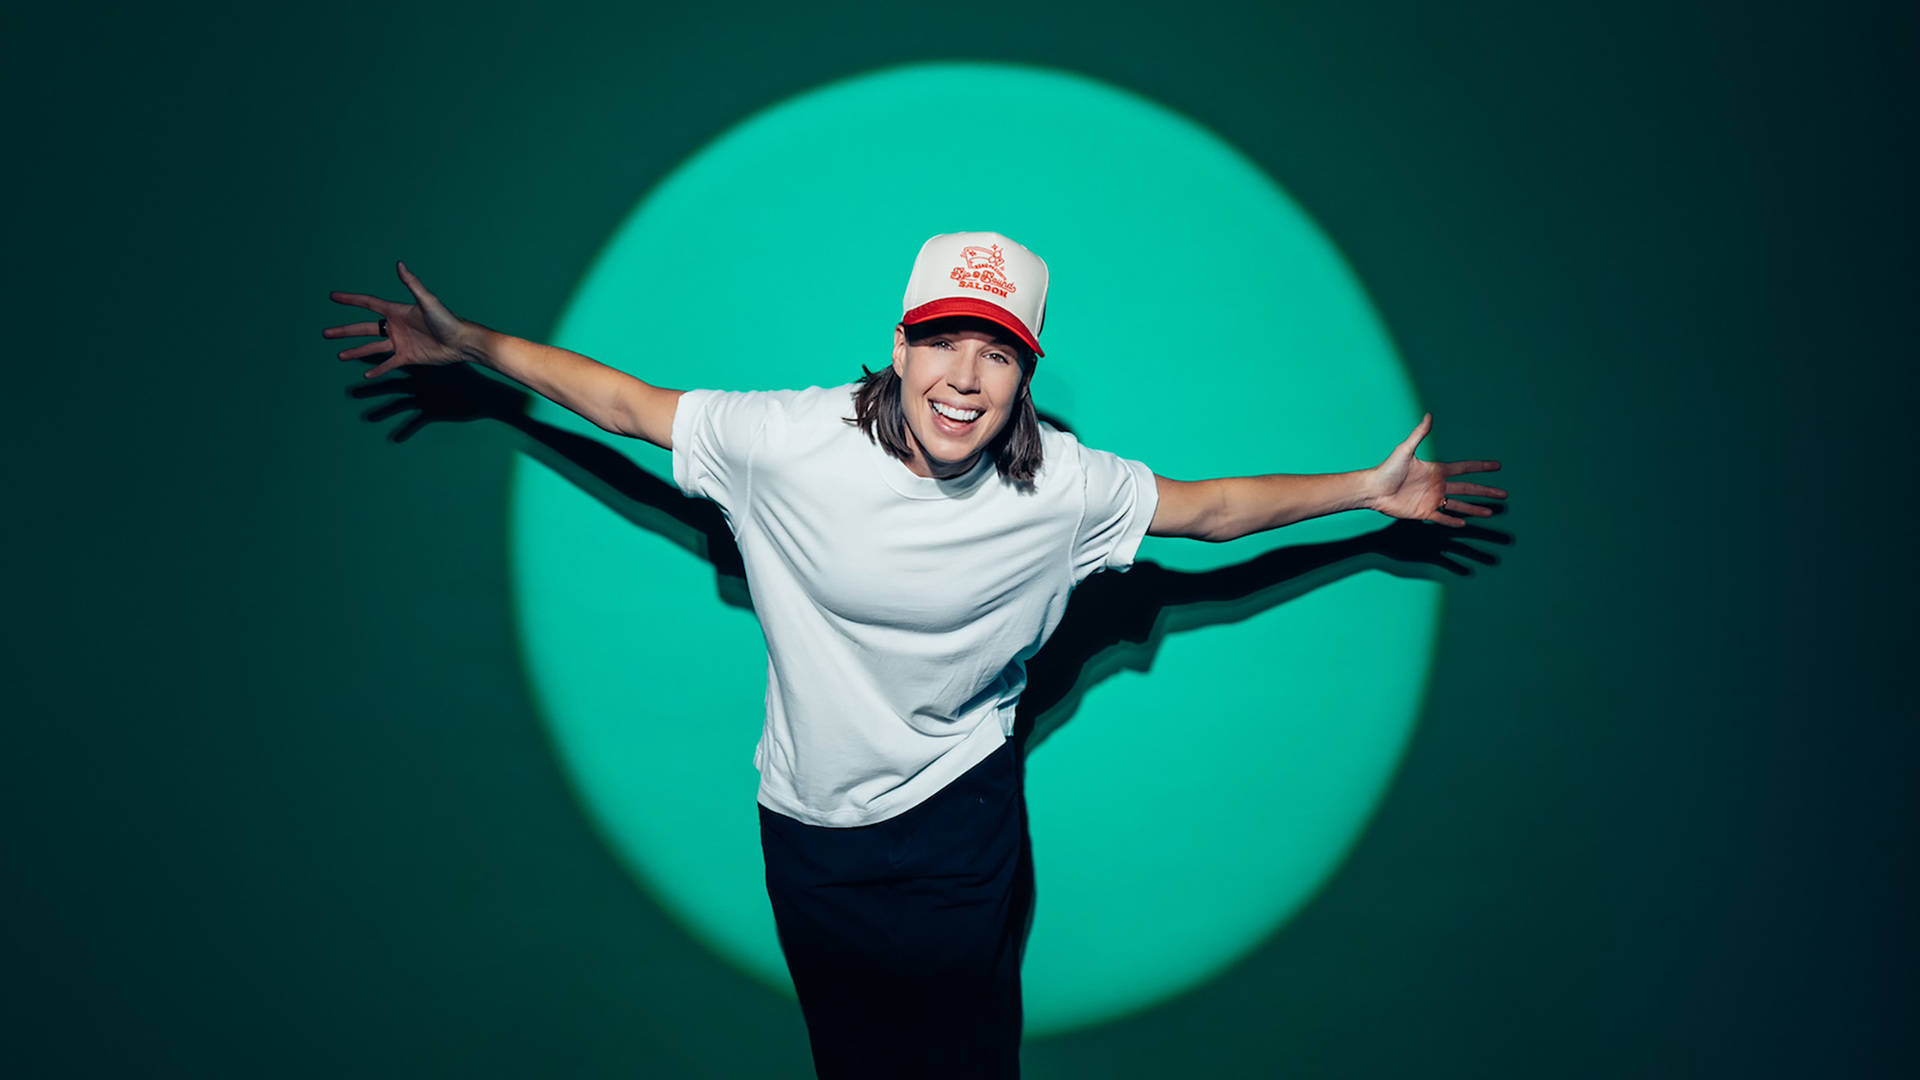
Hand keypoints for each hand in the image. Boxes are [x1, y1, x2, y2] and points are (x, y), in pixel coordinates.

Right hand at [323, 260, 487, 378]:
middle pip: (364, 328)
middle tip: (326, 333)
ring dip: (356, 351)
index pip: (367, 304)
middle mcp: (395, 326)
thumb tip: (399, 264)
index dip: (350, 300)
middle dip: (345, 331)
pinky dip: (378, 369)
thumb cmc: (447, 320)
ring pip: (372, 347)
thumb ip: (412, 284)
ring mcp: (400, 342)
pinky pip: (389, 363)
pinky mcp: (408, 357)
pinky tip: (366, 374)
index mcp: (397, 311)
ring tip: (340, 355)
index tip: (333, 297)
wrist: (461, 342)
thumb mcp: (427, 301)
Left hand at [1366, 413, 1506, 526]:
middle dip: (1485, 491)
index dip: (1481, 467)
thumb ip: (1419, 434)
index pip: (1464, 469)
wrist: (1373, 489)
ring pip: (1459, 505)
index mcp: (1437, 470)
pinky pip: (1442, 517)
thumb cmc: (1387, 469)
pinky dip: (1453, 521)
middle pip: (1468, 489)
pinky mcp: (1423, 512)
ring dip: (1474, 509)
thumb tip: (1429, 415)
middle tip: (1503, 495)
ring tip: (1490, 512)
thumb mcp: (1405, 450)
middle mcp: (1437, 485)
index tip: (1497, 466)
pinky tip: (1464, 524)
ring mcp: (1432, 499)